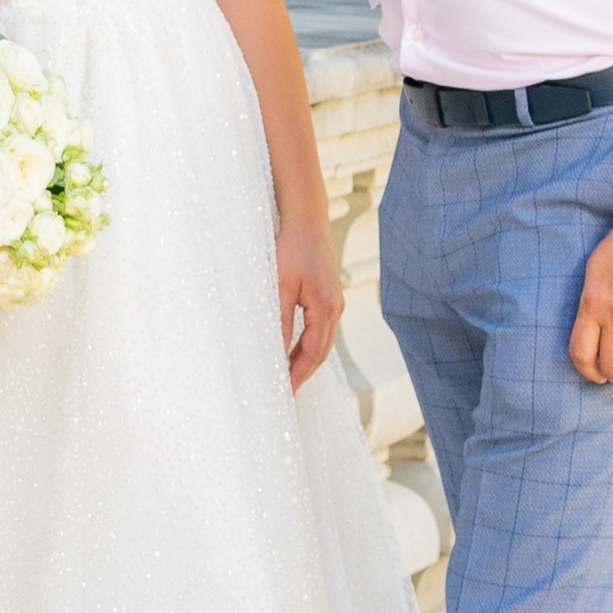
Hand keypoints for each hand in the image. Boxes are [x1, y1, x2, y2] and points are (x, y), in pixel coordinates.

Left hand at [275, 215, 343, 390]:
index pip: (313, 353)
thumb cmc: (292, 249)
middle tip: (286, 392)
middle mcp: (335, 308)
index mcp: (325, 308)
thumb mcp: (281, 286)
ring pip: (322, 341)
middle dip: (304, 373)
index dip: (299, 375)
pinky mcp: (329, 296)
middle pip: (321, 351)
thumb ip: (281, 321)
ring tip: (288, 376)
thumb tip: (278, 353)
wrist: (307, 220)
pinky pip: (320, 328)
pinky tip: (295, 349)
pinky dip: (309, 344)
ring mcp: (334, 302)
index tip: (286, 392)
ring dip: (306, 359)